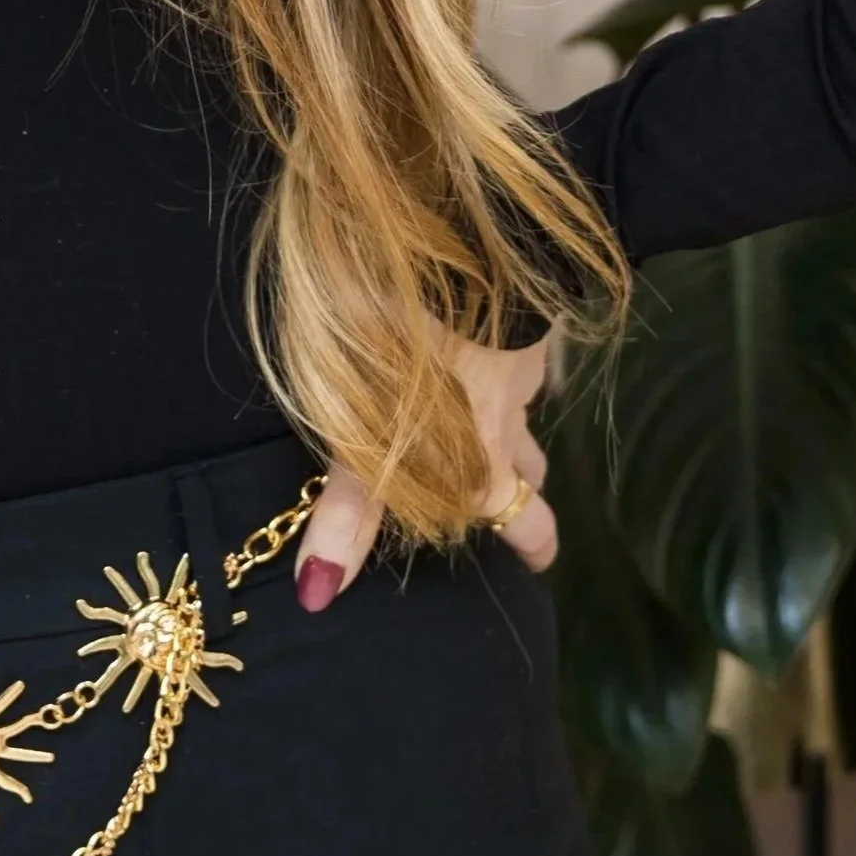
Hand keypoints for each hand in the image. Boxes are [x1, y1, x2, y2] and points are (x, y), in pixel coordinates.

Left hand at [292, 331, 556, 611]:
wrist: (454, 259)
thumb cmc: (404, 365)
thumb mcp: (363, 444)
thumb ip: (349, 515)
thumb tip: (317, 597)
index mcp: (484, 471)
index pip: (528, 525)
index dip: (534, 548)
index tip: (537, 563)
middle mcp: (510, 426)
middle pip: (535, 472)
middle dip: (533, 495)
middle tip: (527, 513)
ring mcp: (516, 363)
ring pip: (525, 411)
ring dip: (517, 431)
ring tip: (499, 434)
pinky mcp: (511, 312)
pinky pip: (517, 350)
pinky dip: (506, 362)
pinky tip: (486, 344)